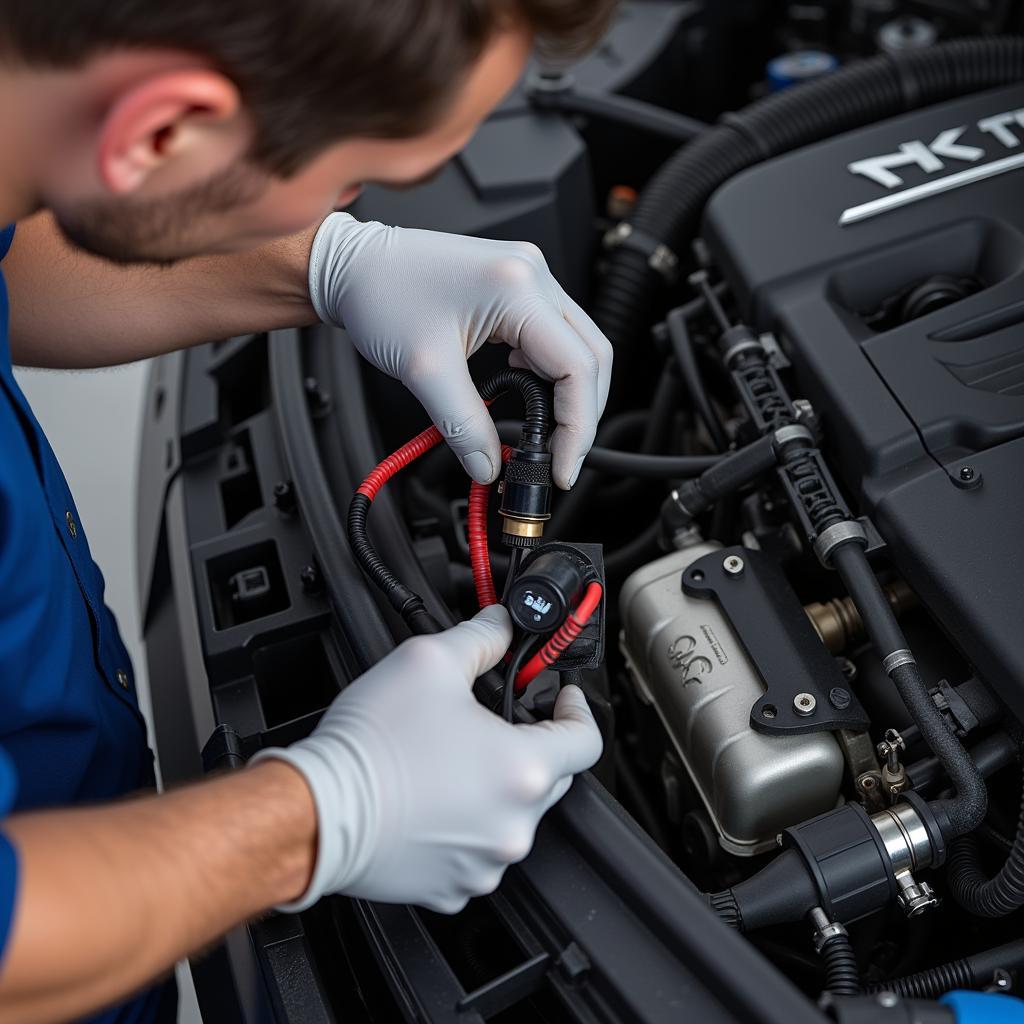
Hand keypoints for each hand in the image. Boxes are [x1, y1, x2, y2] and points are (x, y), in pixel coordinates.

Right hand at [254, 606, 602, 913]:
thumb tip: (501, 627)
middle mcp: (513, 824)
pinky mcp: (453, 886)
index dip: (578, 709)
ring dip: (494, 786)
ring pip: (511, 813)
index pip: (586, 739)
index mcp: (522, 770)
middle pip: (549, 775)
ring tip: (449, 759)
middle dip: (528, 743)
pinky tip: (433, 798)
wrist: (316, 811)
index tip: (562, 698)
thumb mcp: (429, 661)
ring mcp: (484, 862)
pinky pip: (477, 849)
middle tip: (492, 720)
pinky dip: (466, 824)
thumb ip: (480, 637)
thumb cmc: (370, 746)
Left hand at [308, 213, 612, 488]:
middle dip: (582, 414)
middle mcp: (533, 274)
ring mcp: (530, 275)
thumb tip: (490, 464)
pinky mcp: (518, 284)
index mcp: (517, 288)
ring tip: (545, 433)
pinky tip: (530, 393)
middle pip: (592, 354)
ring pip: (579, 344)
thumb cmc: (380, 294)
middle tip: (560, 457)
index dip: (578, 426)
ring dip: (570, 393)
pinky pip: (556, 334)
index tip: (561, 465)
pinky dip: (551, 371)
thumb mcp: (424, 370)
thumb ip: (463, 425)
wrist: (354, 266)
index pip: (578, 366)